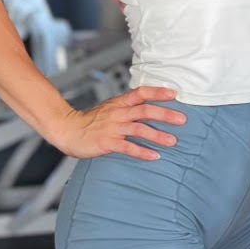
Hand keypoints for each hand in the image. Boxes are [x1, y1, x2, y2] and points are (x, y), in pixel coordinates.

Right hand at [56, 84, 183, 160]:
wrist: (67, 130)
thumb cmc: (90, 121)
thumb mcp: (110, 108)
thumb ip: (128, 107)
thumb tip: (148, 107)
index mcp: (119, 104)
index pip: (140, 93)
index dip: (157, 92)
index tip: (174, 94)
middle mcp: (118, 114)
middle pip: (144, 110)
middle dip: (165, 114)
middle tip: (182, 119)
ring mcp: (113, 128)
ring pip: (139, 129)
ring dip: (157, 135)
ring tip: (172, 141)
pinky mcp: (107, 142)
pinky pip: (127, 147)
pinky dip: (142, 152)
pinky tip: (154, 156)